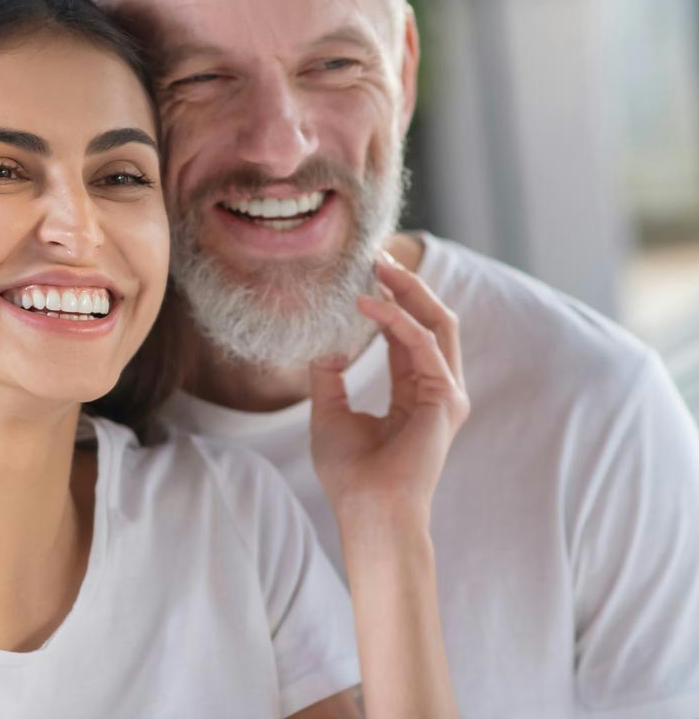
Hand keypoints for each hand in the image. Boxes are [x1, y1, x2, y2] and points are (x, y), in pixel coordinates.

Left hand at [310, 254, 469, 526]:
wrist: (368, 513)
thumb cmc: (351, 474)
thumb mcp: (330, 413)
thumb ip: (329, 376)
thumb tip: (322, 344)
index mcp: (414, 393)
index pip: (407, 334)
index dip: (390, 300)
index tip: (365, 272)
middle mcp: (437, 389)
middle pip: (431, 320)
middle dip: (407, 284)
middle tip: (377, 254)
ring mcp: (446, 392)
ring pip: (438, 321)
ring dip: (410, 288)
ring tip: (378, 263)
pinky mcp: (446, 396)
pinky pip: (422, 342)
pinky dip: (395, 317)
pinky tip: (366, 303)